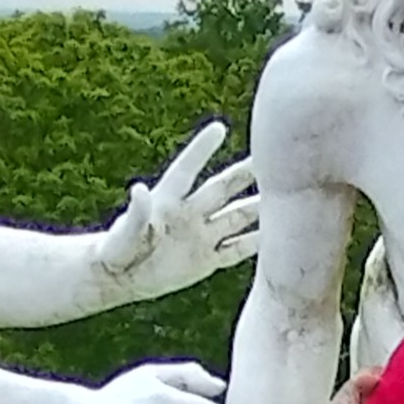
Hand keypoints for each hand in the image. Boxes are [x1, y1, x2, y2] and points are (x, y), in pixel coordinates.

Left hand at [94, 122, 261, 295]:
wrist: (119, 276)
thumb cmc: (115, 250)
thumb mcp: (124, 233)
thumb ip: (136, 213)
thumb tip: (140, 189)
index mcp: (167, 201)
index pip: (188, 169)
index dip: (202, 149)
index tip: (220, 127)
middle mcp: (189, 213)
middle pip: (223, 188)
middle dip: (245, 173)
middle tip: (272, 156)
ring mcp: (200, 235)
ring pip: (236, 217)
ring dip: (259, 207)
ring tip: (287, 196)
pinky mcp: (206, 259)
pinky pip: (235, 249)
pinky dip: (255, 244)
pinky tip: (278, 238)